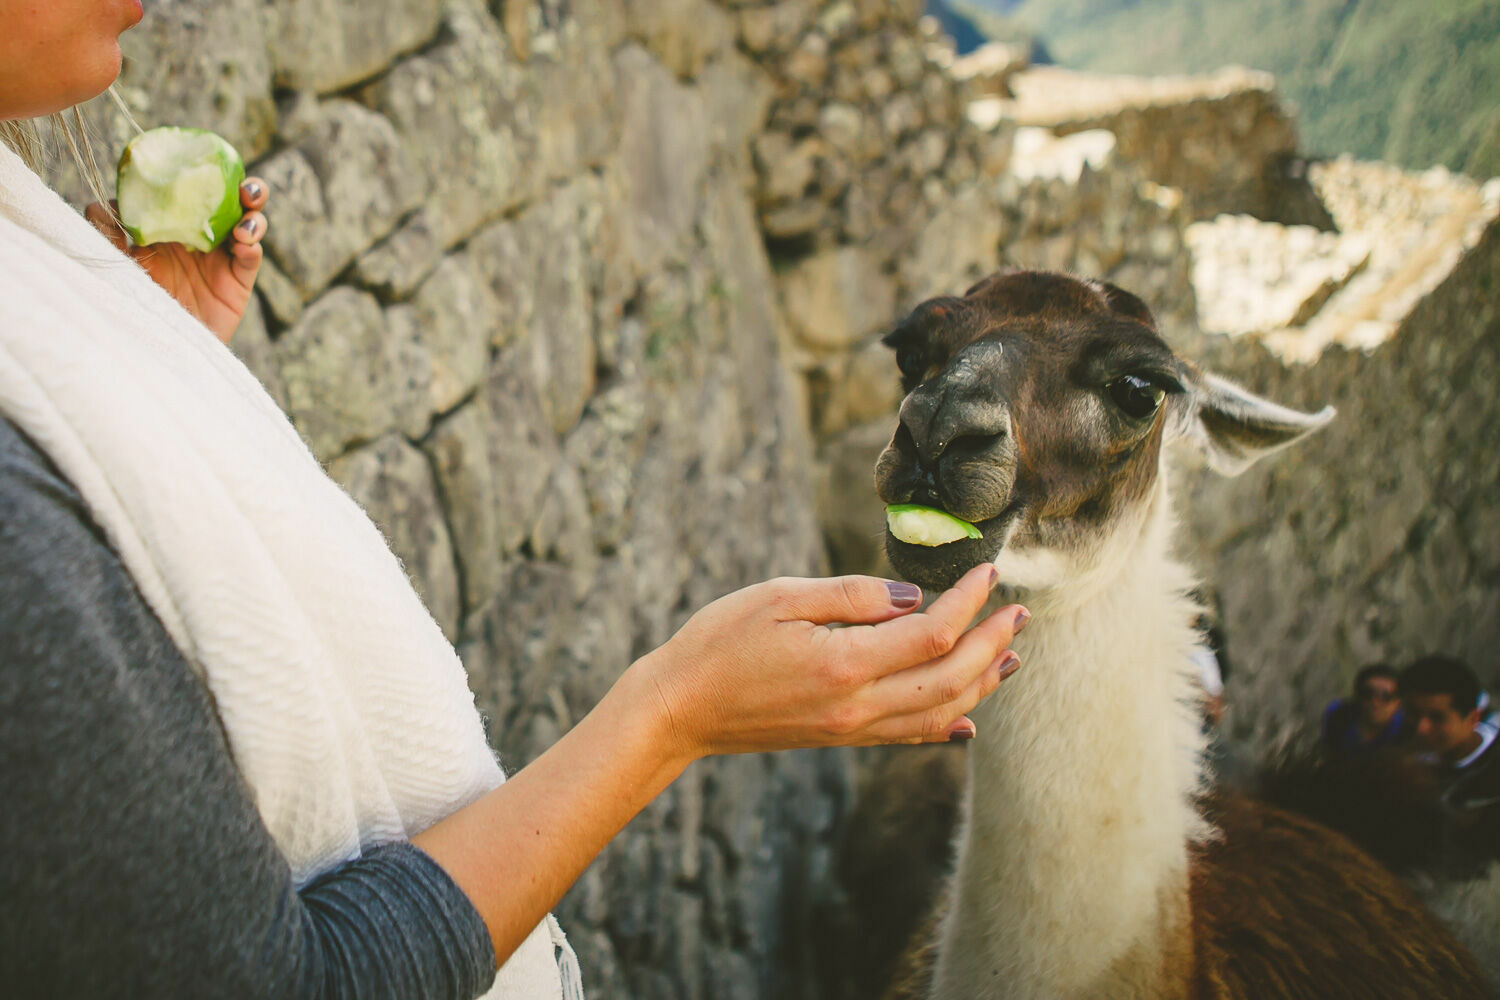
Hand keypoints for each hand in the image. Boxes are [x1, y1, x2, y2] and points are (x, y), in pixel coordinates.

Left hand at [86, 177, 268, 343]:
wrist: (158, 344)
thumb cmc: (137, 301)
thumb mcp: (119, 264)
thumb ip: (109, 234)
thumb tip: (98, 204)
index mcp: (178, 225)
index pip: (197, 190)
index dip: (206, 173)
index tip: (202, 160)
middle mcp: (204, 237)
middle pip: (233, 202)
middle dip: (245, 187)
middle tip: (242, 185)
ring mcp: (223, 258)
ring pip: (251, 224)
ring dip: (254, 214)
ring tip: (246, 214)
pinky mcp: (238, 280)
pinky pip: (252, 256)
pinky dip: (252, 244)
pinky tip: (244, 242)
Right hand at [634, 563, 1028, 760]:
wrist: (678, 709)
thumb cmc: (719, 641)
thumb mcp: (780, 596)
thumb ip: (852, 595)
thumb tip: (912, 597)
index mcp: (844, 663)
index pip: (932, 633)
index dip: (968, 602)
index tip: (987, 571)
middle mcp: (856, 705)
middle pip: (949, 677)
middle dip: (990, 642)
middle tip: (1018, 611)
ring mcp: (850, 728)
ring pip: (938, 711)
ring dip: (980, 682)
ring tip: (1009, 655)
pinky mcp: (839, 738)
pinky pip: (908, 735)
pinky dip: (945, 723)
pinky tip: (967, 716)